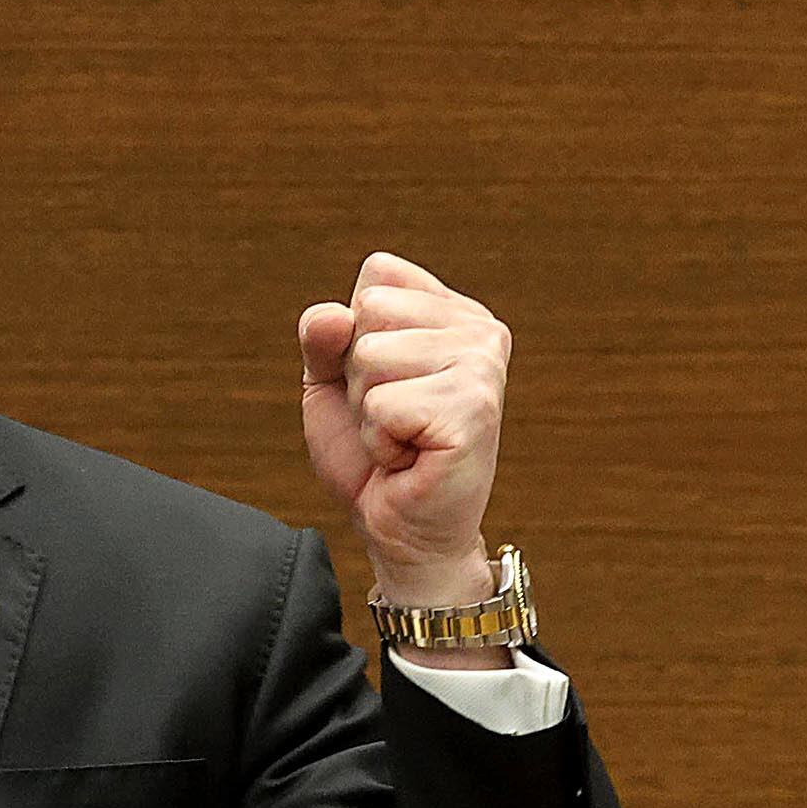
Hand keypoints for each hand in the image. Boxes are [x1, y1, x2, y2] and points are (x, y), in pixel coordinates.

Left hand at [297, 252, 507, 618]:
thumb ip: (323, 337)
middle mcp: (479, 329)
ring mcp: (483, 366)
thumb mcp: (332, 383)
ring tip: (404, 439)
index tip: (386, 381)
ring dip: (369, 411)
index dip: (354, 333)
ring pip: (370, 356)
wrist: (401, 534)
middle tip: (394, 418)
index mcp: (454, 311)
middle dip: (359, 374)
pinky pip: (383, 404)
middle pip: (369, 310)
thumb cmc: (373, 457)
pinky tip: (412, 459)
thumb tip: (331, 315)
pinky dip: (380, 440)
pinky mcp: (475, 409)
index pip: (379, 273)